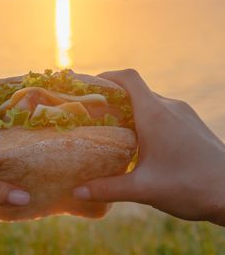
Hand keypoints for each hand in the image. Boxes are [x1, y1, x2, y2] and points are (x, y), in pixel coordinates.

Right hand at [73, 69, 224, 225]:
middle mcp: (169, 106)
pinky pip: (162, 111)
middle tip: (95, 114)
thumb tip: (77, 191)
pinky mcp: (191, 122)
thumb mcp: (144, 189)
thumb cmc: (190, 187)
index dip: (107, 77)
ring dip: (130, 109)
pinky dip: (146, 117)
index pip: (128, 78)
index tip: (90, 87)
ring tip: (116, 128)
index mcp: (154, 114)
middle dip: (113, 97)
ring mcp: (183, 113)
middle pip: (135, 89)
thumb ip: (108, 188)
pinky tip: (142, 140)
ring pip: (149, 101)